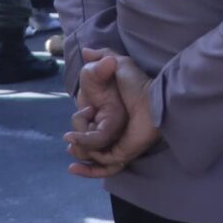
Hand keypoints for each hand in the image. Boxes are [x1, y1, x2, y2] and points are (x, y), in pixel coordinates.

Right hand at [66, 54, 157, 176]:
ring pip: (92, 157)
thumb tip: (87, 52)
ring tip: (70, 148)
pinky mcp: (122, 155)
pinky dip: (88, 170)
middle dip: (77, 144)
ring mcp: (118, 145)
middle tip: (70, 137)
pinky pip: (103, 168)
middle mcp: (113, 132)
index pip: (89, 126)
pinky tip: (73, 167)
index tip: (81, 114)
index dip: (80, 124)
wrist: (152, 98)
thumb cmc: (138, 83)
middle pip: (88, 144)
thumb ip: (102, 57)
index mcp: (110, 115)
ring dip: (79, 154)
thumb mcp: (118, 64)